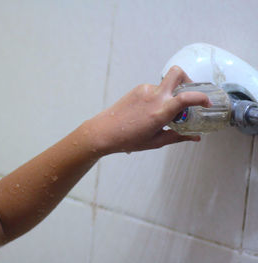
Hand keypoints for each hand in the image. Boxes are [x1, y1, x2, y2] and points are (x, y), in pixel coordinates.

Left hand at [86, 66, 211, 154]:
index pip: (186, 97)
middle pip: (177, 73)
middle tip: (187, 94)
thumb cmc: (127, 140)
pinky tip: (149, 111)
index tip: (206, 103)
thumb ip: (178, 137)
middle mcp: (154, 97)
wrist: (103, 132)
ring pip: (165, 84)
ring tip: (162, 112)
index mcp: (160, 112)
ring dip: (169, 94)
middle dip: (187, 79)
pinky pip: (154, 89)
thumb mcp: (156, 142)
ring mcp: (144, 90)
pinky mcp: (137, 89)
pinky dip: (158, 97)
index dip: (201, 97)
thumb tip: (195, 137)